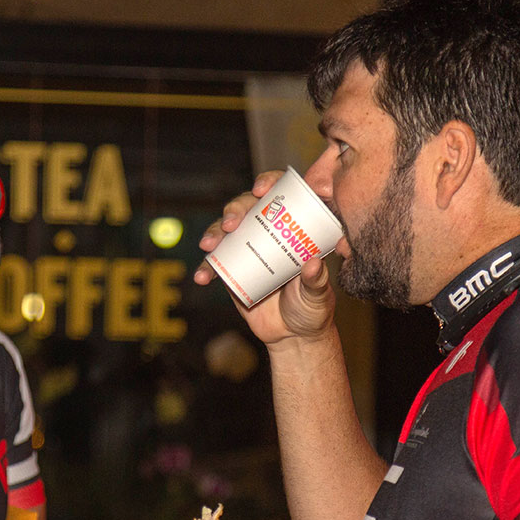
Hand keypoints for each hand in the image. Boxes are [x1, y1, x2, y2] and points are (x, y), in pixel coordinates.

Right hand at [194, 171, 338, 346]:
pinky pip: (214, 264)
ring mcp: (247, 250)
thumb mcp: (317, 295)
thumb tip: (312, 264)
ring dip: (214, 232)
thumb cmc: (311, 309)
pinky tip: (202, 277)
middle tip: (232, 223)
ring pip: (226, 230)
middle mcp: (268, 233)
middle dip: (235, 209)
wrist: (291, 336)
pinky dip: (205, 267)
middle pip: (247, 207)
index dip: (270, 183)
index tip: (261, 189)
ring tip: (209, 246)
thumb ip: (316, 281)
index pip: (281, 195)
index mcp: (292, 229)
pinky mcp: (231, 270)